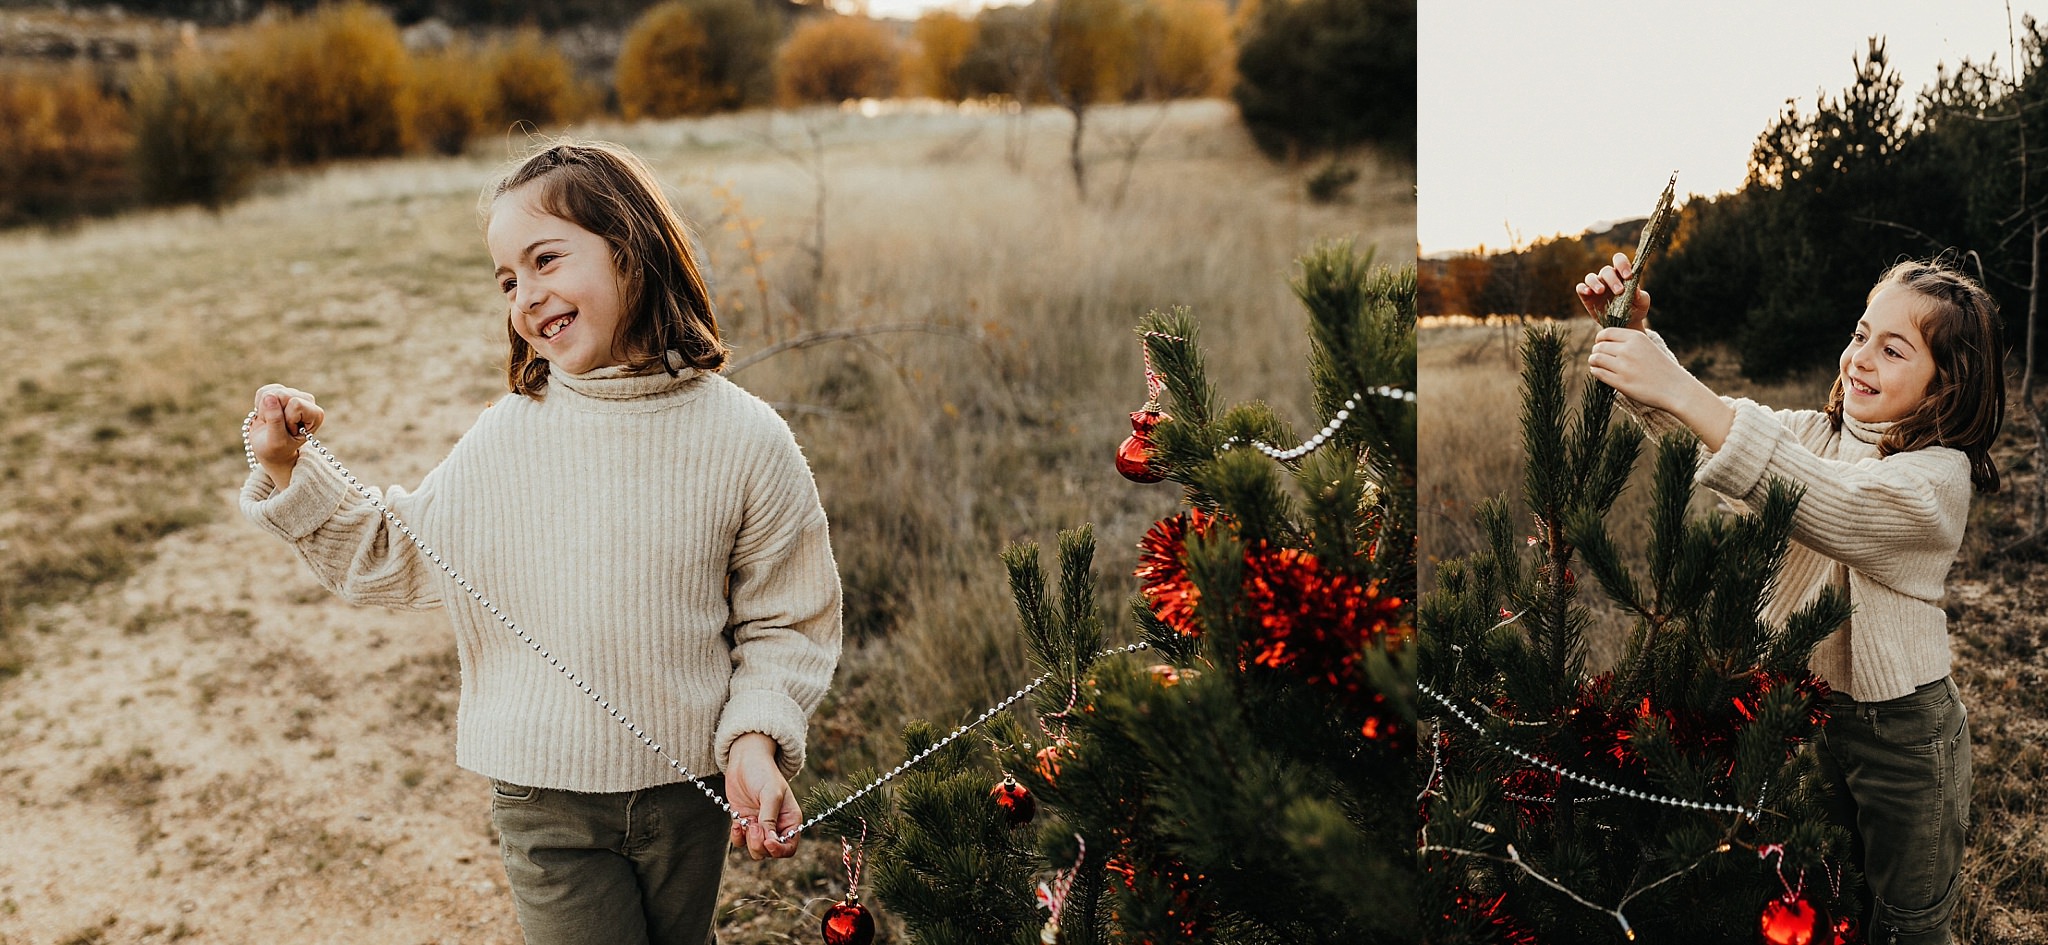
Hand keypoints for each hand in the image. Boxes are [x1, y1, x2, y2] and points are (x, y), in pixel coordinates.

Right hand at [248, 383, 324, 489]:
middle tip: (277, 427)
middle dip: (273, 413)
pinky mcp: (280, 390)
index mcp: (316, 414)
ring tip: (272, 422)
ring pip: (271, 392)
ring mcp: (294, 394)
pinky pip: (262, 392)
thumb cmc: (277, 448)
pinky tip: (266, 415)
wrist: (270, 449)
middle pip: (283, 395)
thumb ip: (275, 420)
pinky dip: (259, 405)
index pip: (295, 404)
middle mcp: (308, 401)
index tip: (288, 431)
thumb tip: (269, 396)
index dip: (285, 419)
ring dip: (265, 410)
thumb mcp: (277, 440)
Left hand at [725, 733, 800, 859]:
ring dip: (748, 840)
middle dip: (760, 844)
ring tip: (745, 821)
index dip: (779, 850)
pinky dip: (737, 836)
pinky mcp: (743, 822)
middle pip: (770, 852)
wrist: (744, 759)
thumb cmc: (763, 772)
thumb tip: (769, 843)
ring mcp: (759, 825)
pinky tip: (736, 822)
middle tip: (752, 826)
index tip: (768, 843)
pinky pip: (740, 841)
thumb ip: (770, 819)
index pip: (789, 847)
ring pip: (755, 850)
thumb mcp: (771, 794)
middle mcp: (776, 826)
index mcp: (790, 820)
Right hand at [1575, 252, 1651, 330]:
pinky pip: (1580, 288)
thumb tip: (1635, 290)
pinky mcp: (1587, 296)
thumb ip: (1641, 295)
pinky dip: (1583, 288)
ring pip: (1591, 277)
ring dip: (1596, 283)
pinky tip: (1589, 293)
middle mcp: (1608, 278)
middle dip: (1612, 279)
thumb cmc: (1635, 310)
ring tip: (1601, 291)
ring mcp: (1596, 286)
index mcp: (1621, 275)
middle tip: (1619, 291)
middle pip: (1606, 270)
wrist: (1626, 324)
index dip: (1622, 265)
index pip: (1619, 260)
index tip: (1628, 276)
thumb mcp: (1643, 303)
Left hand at [1587, 326, 1690, 409]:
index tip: (1599, 344)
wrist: (1675, 388)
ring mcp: (1624, 366)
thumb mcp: (1647, 346)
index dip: (1599, 339)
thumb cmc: (1661, 368)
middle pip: (1599, 347)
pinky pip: (1599, 373)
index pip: (1606, 333)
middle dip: (1595, 352)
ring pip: (1596, 359)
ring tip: (1596, 365)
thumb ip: (1628, 342)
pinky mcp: (1621, 382)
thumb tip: (1602, 342)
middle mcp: (1628, 350)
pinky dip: (1595, 372)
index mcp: (1636, 338)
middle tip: (1597, 357)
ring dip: (1593, 362)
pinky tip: (1598, 372)